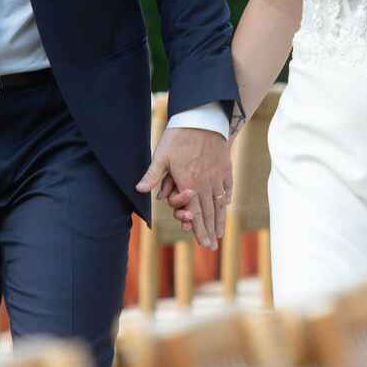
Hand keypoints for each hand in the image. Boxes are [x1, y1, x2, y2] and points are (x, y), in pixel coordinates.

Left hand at [137, 126, 232, 249]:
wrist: (203, 119)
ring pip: (219, 203)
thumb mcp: (161, 156)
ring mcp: (217, 176)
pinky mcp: (224, 167)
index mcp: (189, 184)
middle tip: (212, 246)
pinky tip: (226, 205)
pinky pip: (227, 186)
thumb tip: (139, 190)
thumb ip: (152, 175)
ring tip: (220, 233)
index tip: (204, 244)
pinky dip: (226, 198)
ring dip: (220, 220)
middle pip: (209, 213)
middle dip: (210, 231)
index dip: (199, 230)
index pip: (195, 214)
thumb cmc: (178, 137)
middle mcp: (205, 184)